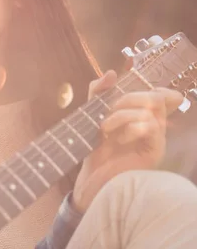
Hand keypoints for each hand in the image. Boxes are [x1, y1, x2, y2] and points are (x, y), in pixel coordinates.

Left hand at [71, 69, 182, 212]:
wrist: (92, 177)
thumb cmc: (95, 147)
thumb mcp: (92, 113)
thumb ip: (98, 92)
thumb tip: (112, 72)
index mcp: (141, 113)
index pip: (159, 91)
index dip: (145, 83)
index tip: (119, 89)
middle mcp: (153, 123)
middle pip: (155, 95)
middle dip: (126, 98)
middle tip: (106, 112)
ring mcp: (156, 137)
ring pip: (152, 108)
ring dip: (121, 114)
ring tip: (104, 127)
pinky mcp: (155, 150)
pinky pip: (152, 126)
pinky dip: (130, 128)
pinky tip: (117, 139)